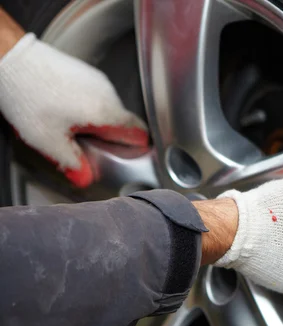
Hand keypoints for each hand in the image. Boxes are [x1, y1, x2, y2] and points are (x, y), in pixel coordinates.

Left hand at [0, 31, 147, 187]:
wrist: (13, 62)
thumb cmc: (30, 99)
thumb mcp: (49, 142)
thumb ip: (73, 163)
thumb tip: (85, 177)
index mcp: (107, 114)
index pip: (139, 134)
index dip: (135, 147)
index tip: (126, 154)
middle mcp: (109, 95)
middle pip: (123, 123)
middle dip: (110, 136)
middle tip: (86, 145)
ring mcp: (99, 81)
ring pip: (109, 109)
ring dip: (97, 120)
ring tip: (70, 125)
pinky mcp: (87, 72)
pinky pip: (97, 95)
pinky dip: (87, 105)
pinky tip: (64, 108)